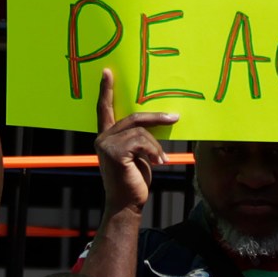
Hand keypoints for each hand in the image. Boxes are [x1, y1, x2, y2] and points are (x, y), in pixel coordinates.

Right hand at [94, 69, 175, 219]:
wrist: (127, 204)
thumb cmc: (134, 180)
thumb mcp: (137, 155)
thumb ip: (138, 138)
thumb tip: (160, 120)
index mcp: (106, 136)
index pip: (104, 108)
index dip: (106, 90)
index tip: (108, 72)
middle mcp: (102, 138)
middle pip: (132, 117)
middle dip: (156, 117)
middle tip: (175, 117)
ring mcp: (105, 145)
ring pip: (140, 131)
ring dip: (156, 146)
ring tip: (162, 160)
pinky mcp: (113, 153)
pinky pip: (141, 142)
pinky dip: (154, 151)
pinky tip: (159, 163)